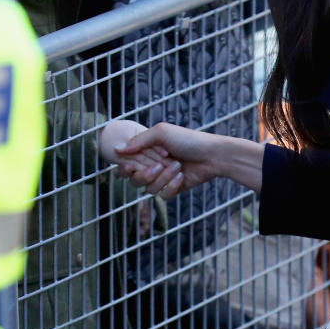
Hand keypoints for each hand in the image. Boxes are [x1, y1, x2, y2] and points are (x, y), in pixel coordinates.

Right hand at [113, 122, 227, 199]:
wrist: (212, 155)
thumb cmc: (188, 140)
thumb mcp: (162, 133)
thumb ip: (139, 141)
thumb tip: (117, 150)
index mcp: (147, 151)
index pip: (126, 164)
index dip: (124, 168)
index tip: (128, 166)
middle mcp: (152, 165)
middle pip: (134, 180)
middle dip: (145, 174)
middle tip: (159, 165)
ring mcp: (162, 178)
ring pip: (148, 189)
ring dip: (163, 178)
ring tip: (177, 166)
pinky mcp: (172, 189)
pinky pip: (162, 195)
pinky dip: (171, 186)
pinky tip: (181, 176)